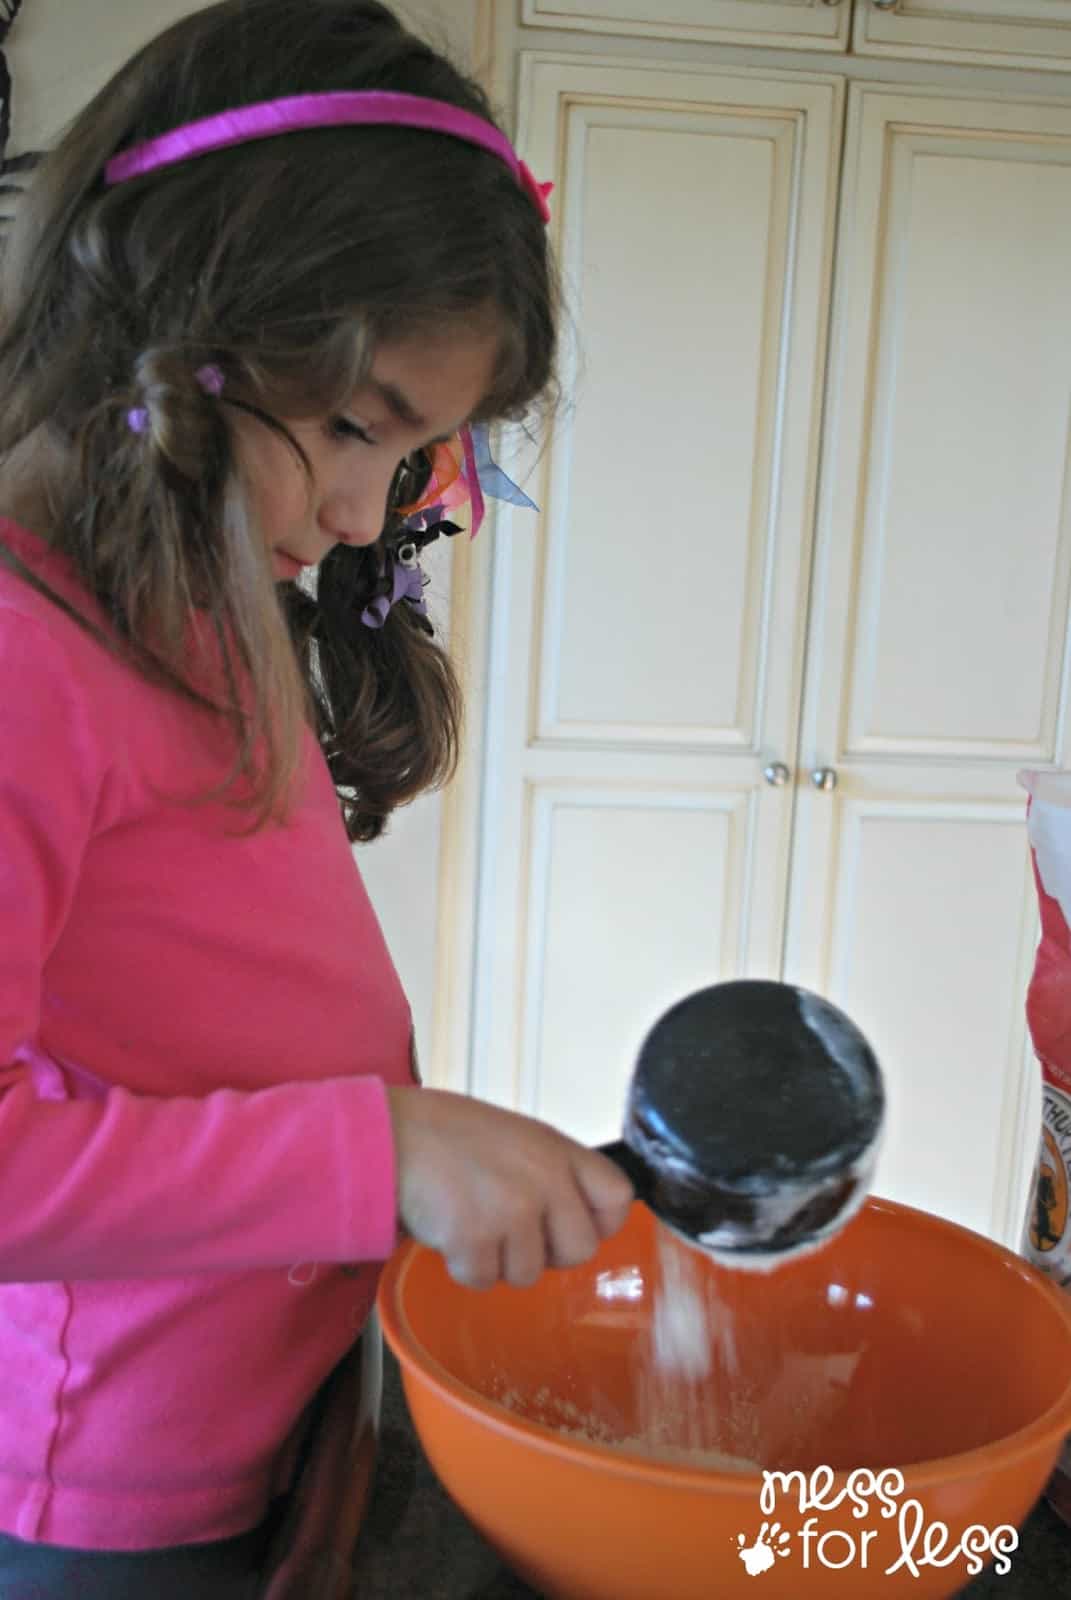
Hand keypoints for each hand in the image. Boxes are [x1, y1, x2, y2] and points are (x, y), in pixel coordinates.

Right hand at [385, 1086, 633, 1288]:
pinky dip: (463, 1265)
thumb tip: (579, 1222)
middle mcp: (544, 1179)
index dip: (598, 1222)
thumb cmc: (449, 1136)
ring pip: (527, 1273)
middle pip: (579, 1251)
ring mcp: (511, 1210)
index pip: (618, 1198)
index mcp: (558, 1150)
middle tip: (507, 1228)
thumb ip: (552, 1173)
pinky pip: (483, 1280)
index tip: (568, 1225)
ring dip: (497, 1259)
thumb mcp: (517, 1137)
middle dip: (544, 1251)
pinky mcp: (474, 1239)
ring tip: (469, 1216)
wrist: (391, 1134)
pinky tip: (448, 1228)